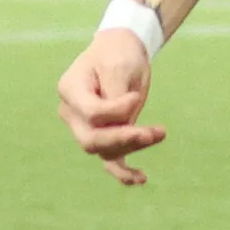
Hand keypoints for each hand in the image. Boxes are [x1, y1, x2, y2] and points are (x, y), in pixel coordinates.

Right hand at [55, 30, 164, 186]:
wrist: (120, 50)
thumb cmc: (117, 53)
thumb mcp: (118, 66)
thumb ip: (117, 95)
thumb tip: (126, 121)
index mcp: (70, 89)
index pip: (92, 113)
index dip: (117, 111)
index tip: (136, 97)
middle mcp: (71, 112)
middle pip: (92, 139)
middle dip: (123, 139)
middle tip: (151, 133)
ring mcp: (83, 127)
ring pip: (105, 151)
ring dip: (134, 147)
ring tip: (159, 133)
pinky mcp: (102, 135)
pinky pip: (109, 159)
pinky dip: (123, 171)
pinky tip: (141, 178)